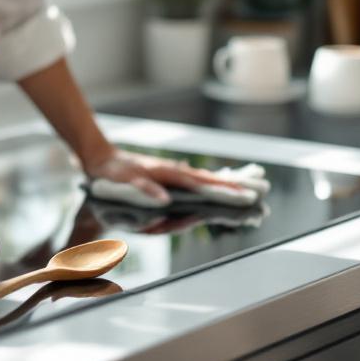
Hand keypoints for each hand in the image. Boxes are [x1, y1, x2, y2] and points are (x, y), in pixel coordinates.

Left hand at [82, 147, 238, 204]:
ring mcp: (172, 174)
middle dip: (232, 187)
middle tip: (257, 192)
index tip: (243, 194)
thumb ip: (144, 190)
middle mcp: (175, 172)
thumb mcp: (125, 180)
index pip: (202, 184)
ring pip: (204, 180)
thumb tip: (165, 201)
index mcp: (168, 174)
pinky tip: (216, 185)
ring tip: (246, 189)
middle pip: (210, 180)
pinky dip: (208, 184)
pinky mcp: (168, 177)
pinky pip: (194, 182)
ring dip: (224, 185)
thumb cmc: (113, 171)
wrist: (102, 159)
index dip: (222, 190)